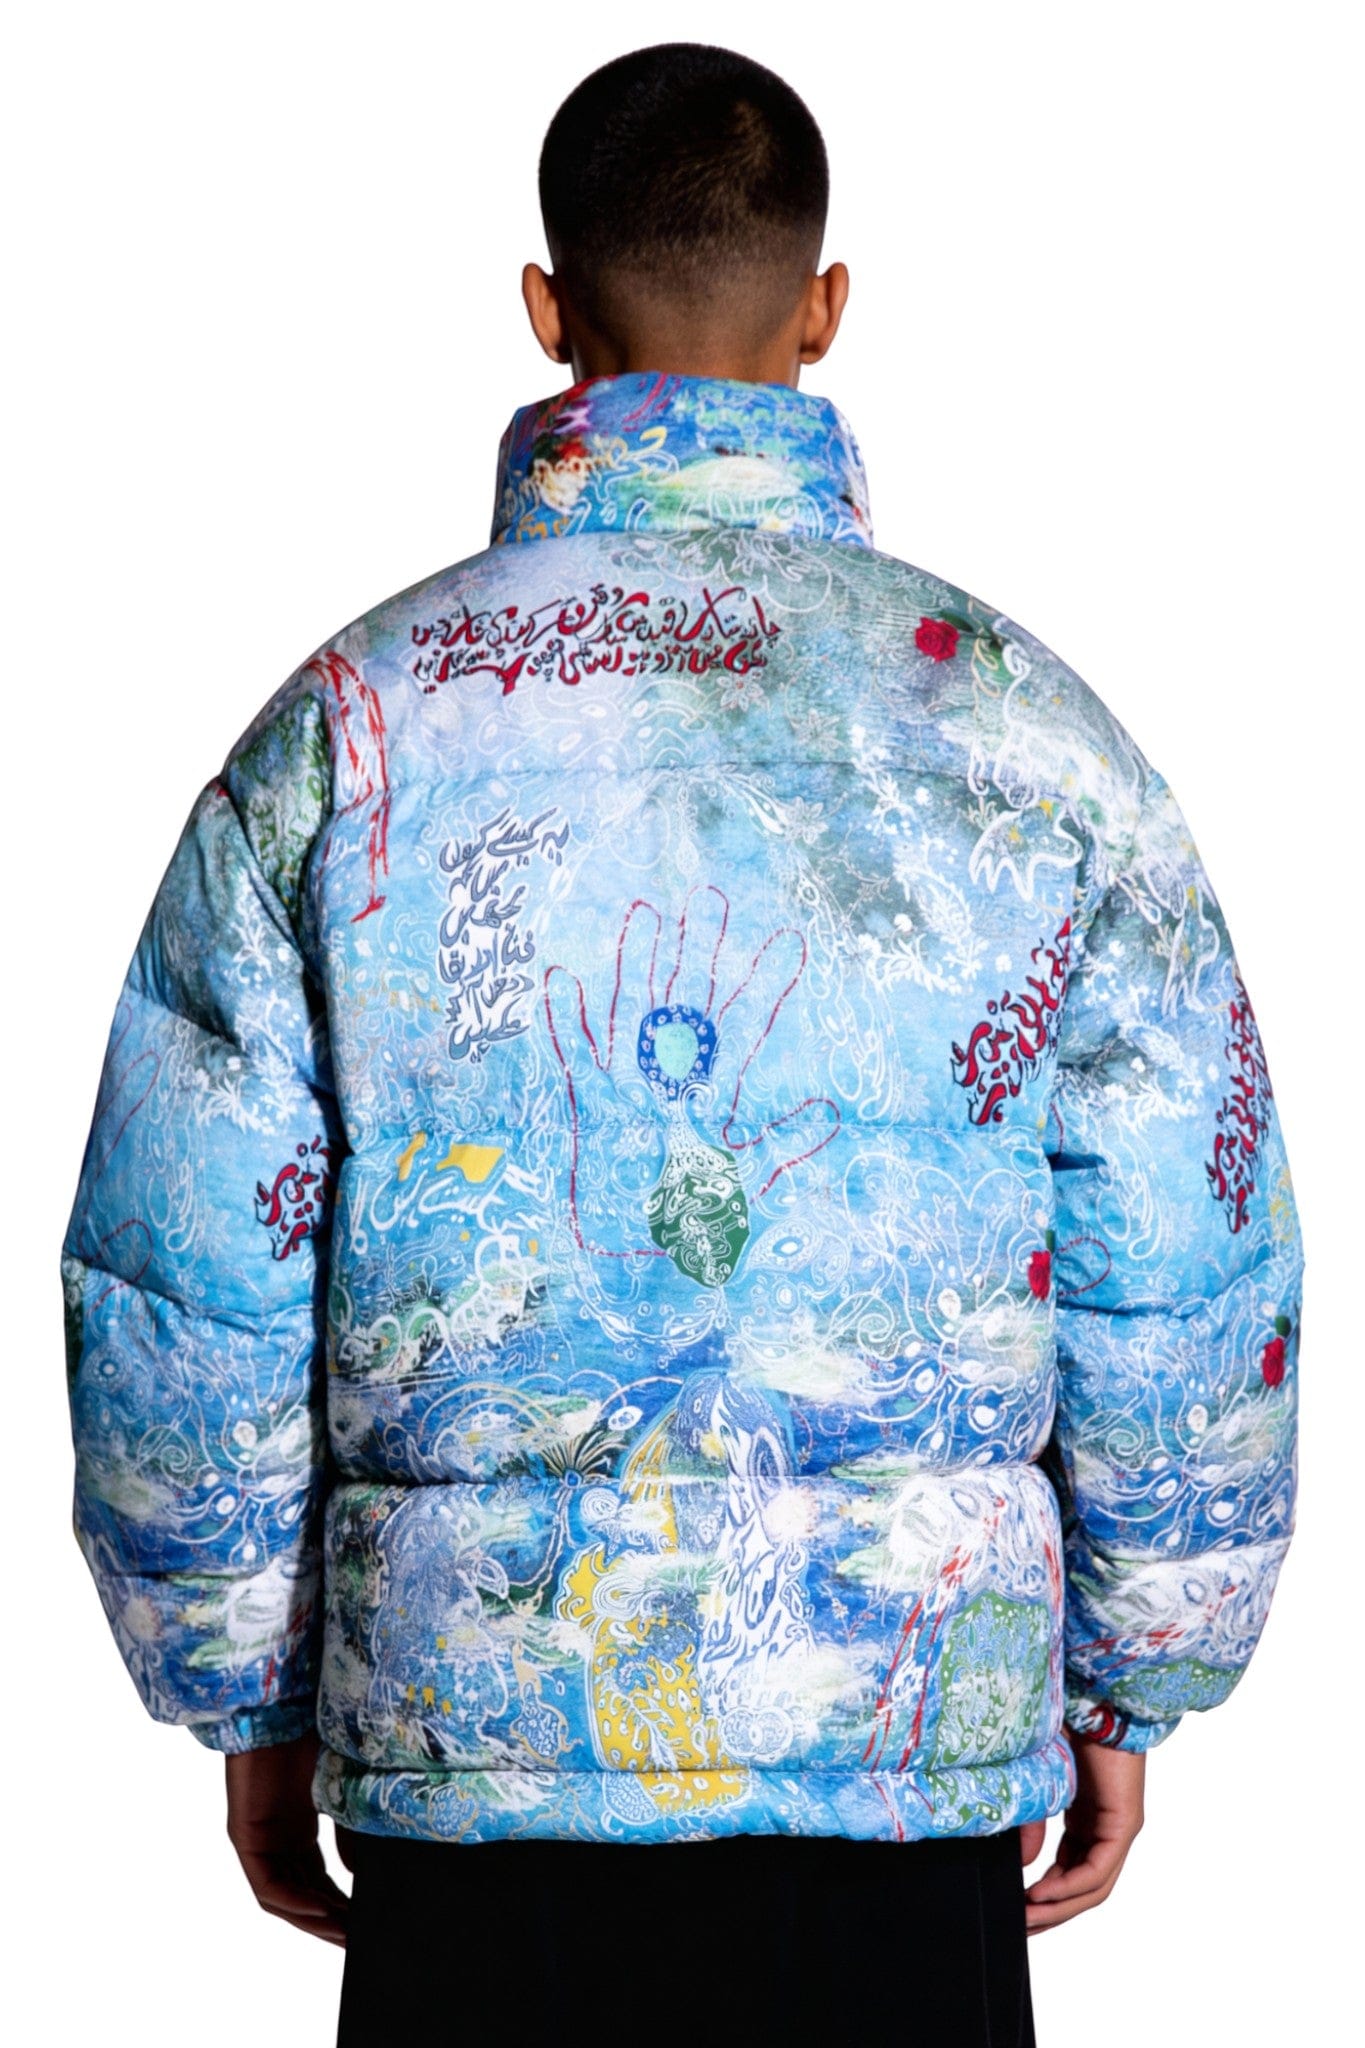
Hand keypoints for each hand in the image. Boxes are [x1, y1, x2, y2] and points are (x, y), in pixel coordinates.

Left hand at [225, 1731, 349, 1945]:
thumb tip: (363, 1875)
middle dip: (331, 1921)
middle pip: (302, 1895)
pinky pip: (267, 1884)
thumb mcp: (345, 1789)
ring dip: (313, 1919)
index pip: (319, 1881)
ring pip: (284, 1897)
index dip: (341, 1906)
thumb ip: (352, 1831)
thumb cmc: (318, 1731)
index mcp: (300, 1826)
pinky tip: (320, 1909)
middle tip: (360, 1940)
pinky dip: (293, 1901)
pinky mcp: (244, 1835)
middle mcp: (278, 1837)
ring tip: (344, 1934)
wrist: (286, 1700)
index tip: (366, 1923)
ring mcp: (260, 1838)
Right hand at [1021, 1735, 1144, 1932]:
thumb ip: (1030, 1822)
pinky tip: (1042, 1892)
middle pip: (1082, 1889)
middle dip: (1050, 1913)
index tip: (1015, 1909)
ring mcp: (1118, 1828)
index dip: (1043, 1897)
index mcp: (1086, 1820)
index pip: (1068, 1873)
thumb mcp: (1036, 1782)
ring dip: (1060, 1908)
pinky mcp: (1125, 1823)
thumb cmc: (1064, 1726)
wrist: (1093, 1695)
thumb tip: (1020, 1864)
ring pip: (1093, 1887)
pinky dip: (1071, 1886)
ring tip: (1028, 1918)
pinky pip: (1099, 1870)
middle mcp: (1105, 1829)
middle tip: (1020, 1928)